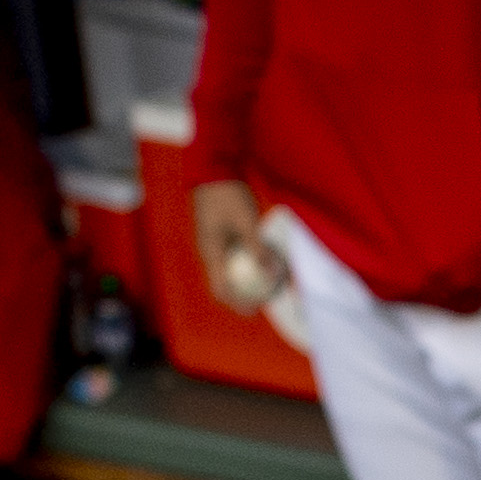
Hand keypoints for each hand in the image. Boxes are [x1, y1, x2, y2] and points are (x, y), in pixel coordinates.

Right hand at [192, 180, 281, 313]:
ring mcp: (212, 245)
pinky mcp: (219, 237)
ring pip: (227, 273)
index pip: (220, 290)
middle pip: (223, 285)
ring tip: (266, 285)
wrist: (213, 170)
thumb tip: (271, 273)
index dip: (237, 304)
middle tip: (264, 300)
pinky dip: (245, 265)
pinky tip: (262, 264)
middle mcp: (209, 252)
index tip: (255, 310)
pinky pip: (231, 259)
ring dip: (244, 282)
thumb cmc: (229, 194)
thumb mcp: (247, 221)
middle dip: (242, 297)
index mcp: (211, 252)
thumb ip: (257, 248)